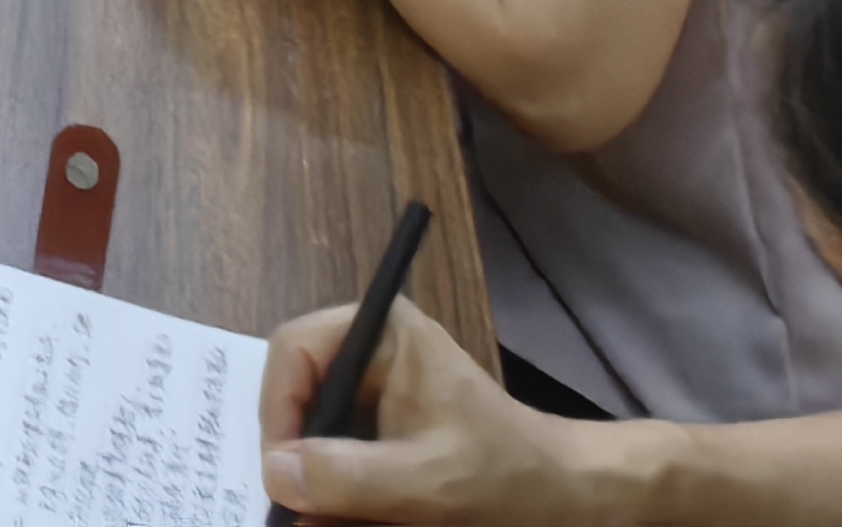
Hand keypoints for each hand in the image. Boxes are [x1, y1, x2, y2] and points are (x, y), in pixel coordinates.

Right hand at [262, 302, 605, 524]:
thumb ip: (349, 475)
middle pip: (296, 399)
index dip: (279, 412)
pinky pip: (336, 464)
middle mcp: (369, 355)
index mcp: (381, 333)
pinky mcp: (381, 437)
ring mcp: (374, 396)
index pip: (293, 352)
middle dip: (300, 463)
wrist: (567, 503)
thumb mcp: (428, 482)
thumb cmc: (507, 479)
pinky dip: (339, 500)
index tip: (284, 479)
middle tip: (309, 515)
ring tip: (340, 520)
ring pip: (311, 440)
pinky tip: (359, 518)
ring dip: (320, 489)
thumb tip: (274, 470)